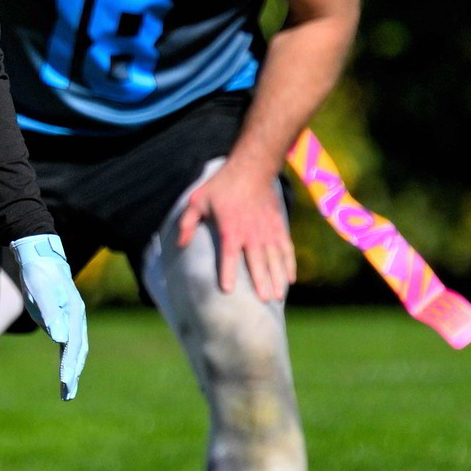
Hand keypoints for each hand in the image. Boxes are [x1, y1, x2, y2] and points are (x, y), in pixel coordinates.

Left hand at [10, 234, 87, 400]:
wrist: (40, 256)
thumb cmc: (39, 273)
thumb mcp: (40, 290)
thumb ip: (51, 314)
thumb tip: (60, 339)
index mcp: (74, 313)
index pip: (73, 345)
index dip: (69, 365)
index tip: (65, 382)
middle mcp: (76, 317)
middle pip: (78, 351)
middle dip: (74, 373)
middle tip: (68, 396)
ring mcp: (72, 318)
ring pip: (76, 349)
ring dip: (73, 369)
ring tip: (68, 390)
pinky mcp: (64, 318)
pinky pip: (68, 343)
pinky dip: (68, 358)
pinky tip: (65, 370)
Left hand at [176, 159, 295, 301]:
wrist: (252, 169)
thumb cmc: (222, 186)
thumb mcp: (198, 200)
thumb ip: (188, 223)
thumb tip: (180, 244)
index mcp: (230, 228)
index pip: (229, 255)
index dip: (228, 272)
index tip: (227, 290)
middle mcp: (252, 232)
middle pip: (257, 261)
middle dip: (261, 281)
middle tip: (264, 301)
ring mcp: (268, 230)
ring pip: (275, 259)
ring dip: (277, 278)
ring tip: (278, 298)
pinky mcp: (279, 227)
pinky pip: (286, 249)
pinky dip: (289, 265)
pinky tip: (290, 280)